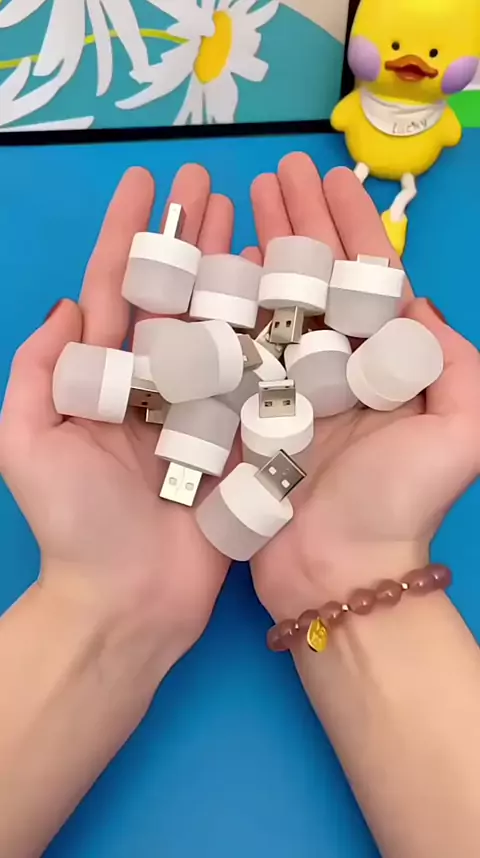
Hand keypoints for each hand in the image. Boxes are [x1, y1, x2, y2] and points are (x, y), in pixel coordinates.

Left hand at [0, 165, 252, 675]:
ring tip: (247, 217)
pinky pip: (255, 373)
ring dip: (230, 267)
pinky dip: (268, 329)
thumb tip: (66, 306)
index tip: (143, 181)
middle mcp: (153, 381)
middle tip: (208, 182)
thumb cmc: (74, 526)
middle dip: (187, 236)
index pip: (114, 288)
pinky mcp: (239, 432)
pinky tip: (283, 287)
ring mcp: (200, 404)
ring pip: (218, 321)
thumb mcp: (26, 444)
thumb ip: (36, 373)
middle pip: (173, 293)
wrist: (130, 599)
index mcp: (102, 378)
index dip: (127, 234)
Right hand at [250, 153, 479, 620]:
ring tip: (239, 202)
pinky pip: (231, 345)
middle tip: (273, 172)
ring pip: (270, 300)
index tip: (328, 175)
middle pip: (313, 277)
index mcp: (381, 360)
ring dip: (257, 248)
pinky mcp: (244, 406)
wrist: (337, 571)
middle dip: (297, 221)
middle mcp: (332, 363)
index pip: (365, 275)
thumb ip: (458, 363)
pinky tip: (213, 264)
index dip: (348, 223)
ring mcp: (284, 383)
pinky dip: (222, 303)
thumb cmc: (399, 504)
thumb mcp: (461, 431)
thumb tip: (418, 301)